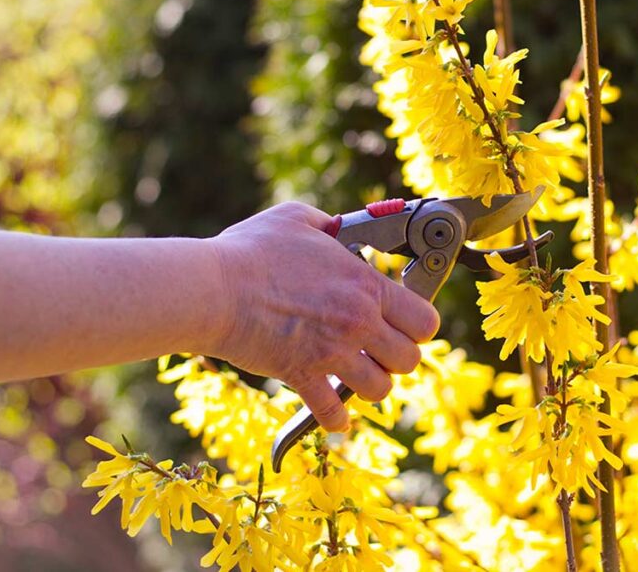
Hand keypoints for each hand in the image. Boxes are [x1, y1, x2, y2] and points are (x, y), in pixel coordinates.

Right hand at [206, 202, 439, 431]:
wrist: (212, 288)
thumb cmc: (251, 251)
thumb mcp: (296, 219)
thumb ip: (328, 224)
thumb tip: (337, 227)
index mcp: (365, 285)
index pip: (424, 320)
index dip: (418, 324)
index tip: (403, 322)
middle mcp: (358, 322)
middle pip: (409, 359)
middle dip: (398, 357)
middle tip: (379, 349)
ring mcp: (332, 352)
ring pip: (380, 389)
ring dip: (371, 384)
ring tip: (356, 374)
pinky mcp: (302, 376)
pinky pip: (333, 413)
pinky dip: (336, 418)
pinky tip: (334, 413)